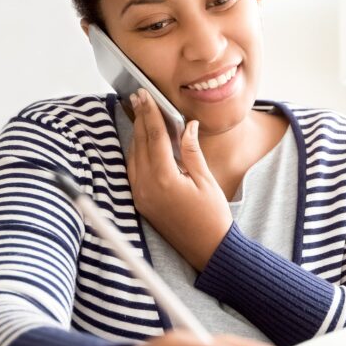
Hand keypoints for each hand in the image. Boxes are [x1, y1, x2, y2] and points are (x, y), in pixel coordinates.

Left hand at [125, 89, 232, 270]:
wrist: (208, 250)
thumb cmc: (212, 217)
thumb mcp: (206, 180)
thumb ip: (192, 151)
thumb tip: (187, 126)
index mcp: (164, 178)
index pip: (154, 136)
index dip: (150, 113)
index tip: (145, 95)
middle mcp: (147, 187)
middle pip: (139, 143)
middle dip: (140, 119)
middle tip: (139, 98)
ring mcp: (141, 196)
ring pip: (133, 156)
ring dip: (137, 135)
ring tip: (141, 115)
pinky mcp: (141, 203)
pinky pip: (133, 172)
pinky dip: (137, 154)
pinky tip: (142, 143)